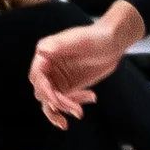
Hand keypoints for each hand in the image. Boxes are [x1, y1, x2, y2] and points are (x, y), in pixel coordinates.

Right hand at [30, 5, 138, 127]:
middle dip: (57, 102)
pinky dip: (74, 105)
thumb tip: (41, 51)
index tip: (56, 103)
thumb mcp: (78, 40)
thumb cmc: (95, 36)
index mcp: (45, 54)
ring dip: (62, 109)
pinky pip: (65, 101)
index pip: (37, 77)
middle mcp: (48, 67)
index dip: (45, 91)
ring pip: (51, 100)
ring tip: (79, 113)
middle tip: (76, 108)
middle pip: (42, 92)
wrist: (111, 42)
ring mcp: (57, 78)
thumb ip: (58, 45)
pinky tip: (92, 97)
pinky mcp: (68, 86)